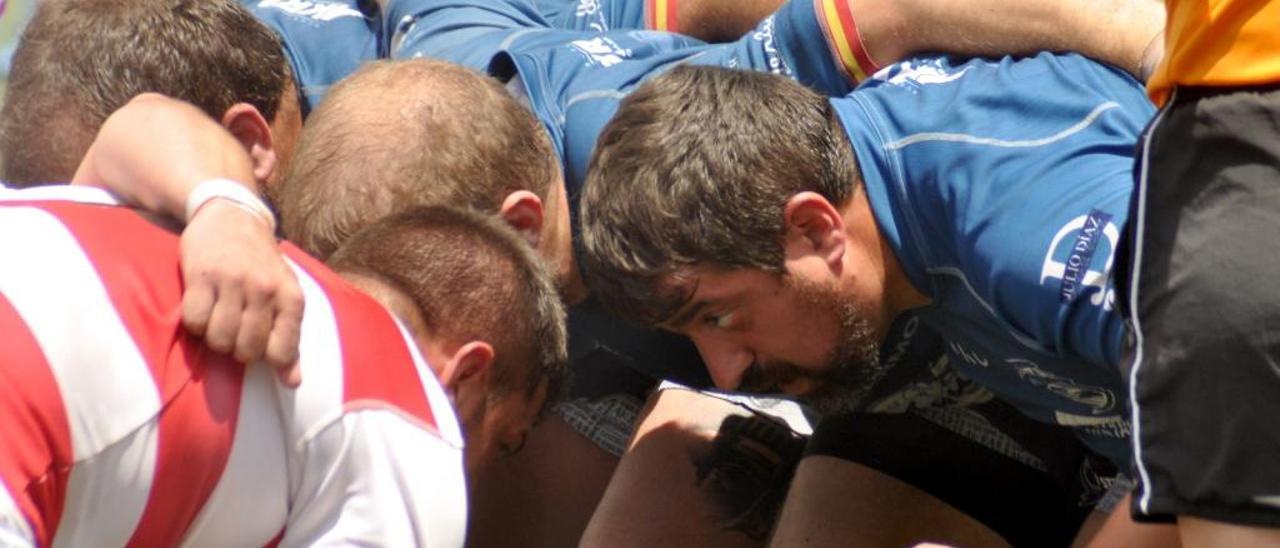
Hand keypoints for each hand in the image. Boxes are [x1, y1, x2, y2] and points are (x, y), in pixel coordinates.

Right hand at [180, 200, 303, 385]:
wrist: (232, 214)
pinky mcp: (200, 276)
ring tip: (218, 320)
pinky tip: (202, 308)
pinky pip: (194, 322)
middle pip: (247, 350)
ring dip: (215, 339)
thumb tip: (293, 382)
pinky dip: (195, 324)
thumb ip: (289, 337)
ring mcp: (232, 282)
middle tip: (235, 331)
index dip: (267, 358)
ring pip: (220, 340)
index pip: (281, 352)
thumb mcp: (285, 293)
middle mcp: (264, 289)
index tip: (259, 347)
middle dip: (238, 350)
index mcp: (291, 296)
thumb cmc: (262, 262)